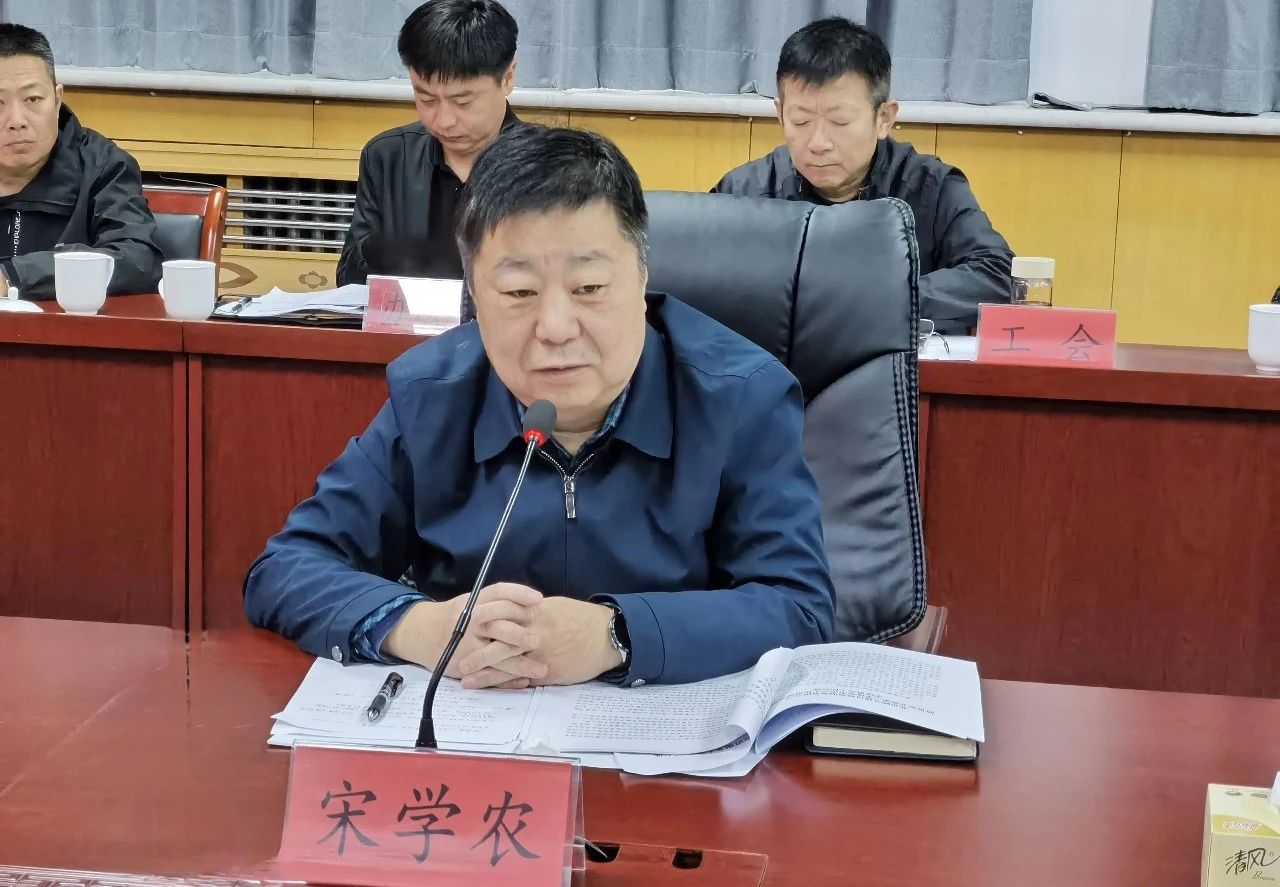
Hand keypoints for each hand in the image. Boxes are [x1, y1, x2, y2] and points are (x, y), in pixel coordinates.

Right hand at [383, 584, 548, 688]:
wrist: (425, 634)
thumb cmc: (459, 618)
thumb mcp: (474, 603)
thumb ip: (498, 604)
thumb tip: (536, 604)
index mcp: (475, 602)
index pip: (498, 592)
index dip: (519, 594)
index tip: (539, 599)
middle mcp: (470, 621)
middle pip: (496, 625)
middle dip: (518, 634)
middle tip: (538, 641)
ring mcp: (465, 644)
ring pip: (494, 656)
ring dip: (519, 664)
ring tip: (541, 670)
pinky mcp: (462, 665)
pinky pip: (488, 674)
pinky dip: (506, 679)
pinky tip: (524, 681)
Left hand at [459, 597, 621, 688]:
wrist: (607, 636)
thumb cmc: (582, 619)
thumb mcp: (556, 608)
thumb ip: (533, 613)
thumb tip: (515, 615)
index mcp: (536, 612)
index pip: (503, 613)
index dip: (484, 618)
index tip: (467, 622)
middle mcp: (535, 632)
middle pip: (498, 641)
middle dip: (477, 651)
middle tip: (458, 659)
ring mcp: (541, 653)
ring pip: (506, 662)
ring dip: (484, 672)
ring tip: (466, 679)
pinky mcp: (549, 670)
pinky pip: (522, 677)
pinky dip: (505, 683)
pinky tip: (492, 687)